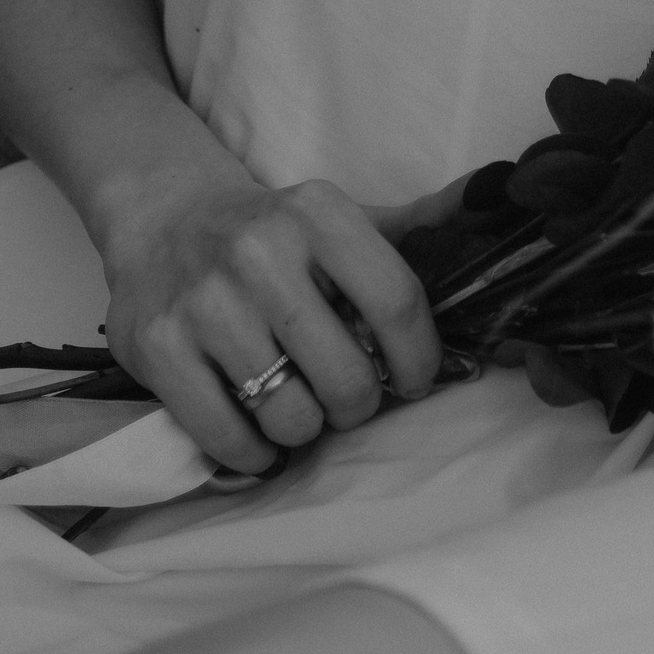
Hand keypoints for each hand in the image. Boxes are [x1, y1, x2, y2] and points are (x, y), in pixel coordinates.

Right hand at [101, 168, 443, 471]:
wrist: (163, 218)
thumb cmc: (274, 233)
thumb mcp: (341, 217)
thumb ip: (418, 223)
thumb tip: (496, 201)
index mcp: (317, 213)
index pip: (398, 304)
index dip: (418, 360)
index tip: (412, 380)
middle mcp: (259, 250)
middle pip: (347, 376)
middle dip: (356, 404)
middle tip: (343, 395)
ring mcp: (204, 301)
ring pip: (290, 417)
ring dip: (303, 428)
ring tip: (294, 401)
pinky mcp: (156, 347)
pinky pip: (228, 439)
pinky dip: (252, 453)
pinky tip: (254, 427)